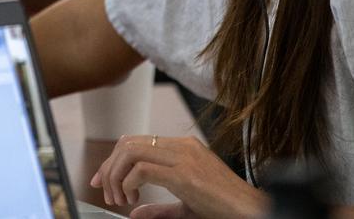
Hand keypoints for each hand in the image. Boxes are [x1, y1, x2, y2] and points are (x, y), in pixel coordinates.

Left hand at [90, 135, 266, 218]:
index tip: (102, 180)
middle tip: (105, 191)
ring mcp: (184, 157)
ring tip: (120, 199)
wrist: (250, 211)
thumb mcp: (186, 206)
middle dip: (108, 167)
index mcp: (183, 148)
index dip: (113, 159)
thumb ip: (159, 209)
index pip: (136, 141)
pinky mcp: (185, 174)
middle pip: (128, 143)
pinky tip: (133, 200)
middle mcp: (182, 146)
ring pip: (130, 151)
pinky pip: (142, 170)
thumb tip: (134, 212)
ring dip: (116, 176)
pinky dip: (129, 184)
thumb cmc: (224, 209)